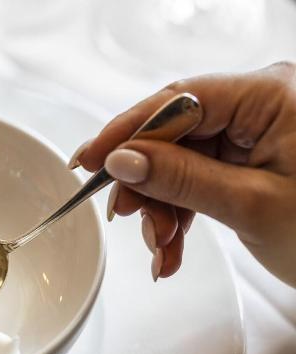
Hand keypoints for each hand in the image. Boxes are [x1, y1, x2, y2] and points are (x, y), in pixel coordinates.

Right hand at [69, 62, 295, 285]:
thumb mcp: (250, 205)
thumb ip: (180, 178)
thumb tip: (123, 158)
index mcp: (271, 95)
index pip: (179, 100)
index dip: (127, 131)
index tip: (89, 160)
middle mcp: (262, 106)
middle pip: (174, 134)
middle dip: (148, 184)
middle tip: (129, 219)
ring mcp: (257, 135)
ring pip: (181, 163)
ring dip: (163, 210)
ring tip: (162, 250)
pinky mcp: (252, 162)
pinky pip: (199, 181)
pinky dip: (182, 216)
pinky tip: (173, 249)